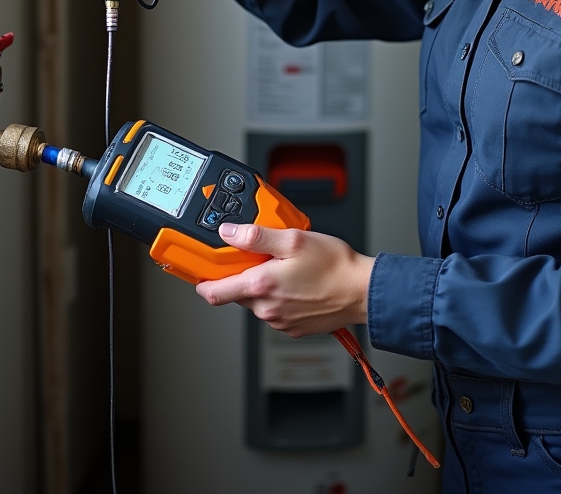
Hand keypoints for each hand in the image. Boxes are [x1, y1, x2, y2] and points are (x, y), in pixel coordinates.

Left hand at [196, 223, 374, 337]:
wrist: (361, 291)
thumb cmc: (333, 265)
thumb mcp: (293, 239)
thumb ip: (257, 236)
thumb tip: (228, 232)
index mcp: (261, 286)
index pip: (214, 293)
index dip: (202, 282)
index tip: (199, 272)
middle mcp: (266, 308)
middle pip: (237, 293)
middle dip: (242, 276)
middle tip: (258, 257)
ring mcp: (279, 321)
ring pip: (258, 301)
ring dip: (263, 286)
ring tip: (286, 267)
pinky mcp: (293, 327)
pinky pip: (276, 310)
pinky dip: (280, 297)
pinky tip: (297, 283)